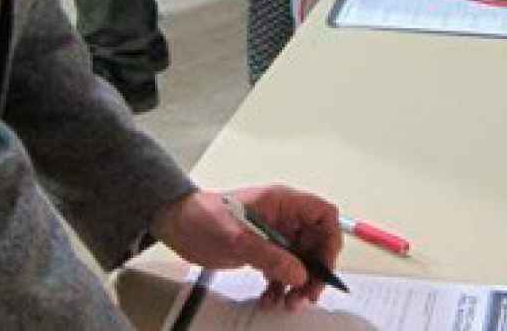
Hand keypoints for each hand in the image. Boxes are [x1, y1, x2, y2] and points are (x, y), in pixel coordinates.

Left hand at [151, 186, 342, 310]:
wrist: (177, 225)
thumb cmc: (204, 218)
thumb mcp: (239, 238)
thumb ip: (272, 256)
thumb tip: (300, 274)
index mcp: (283, 202)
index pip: (323, 215)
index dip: (330, 240)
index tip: (324, 266)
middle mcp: (283, 217)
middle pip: (315, 243)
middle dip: (314, 271)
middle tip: (308, 295)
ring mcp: (272, 235)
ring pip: (299, 260)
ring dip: (298, 283)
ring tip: (289, 302)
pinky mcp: (261, 250)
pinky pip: (281, 269)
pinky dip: (279, 285)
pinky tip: (270, 298)